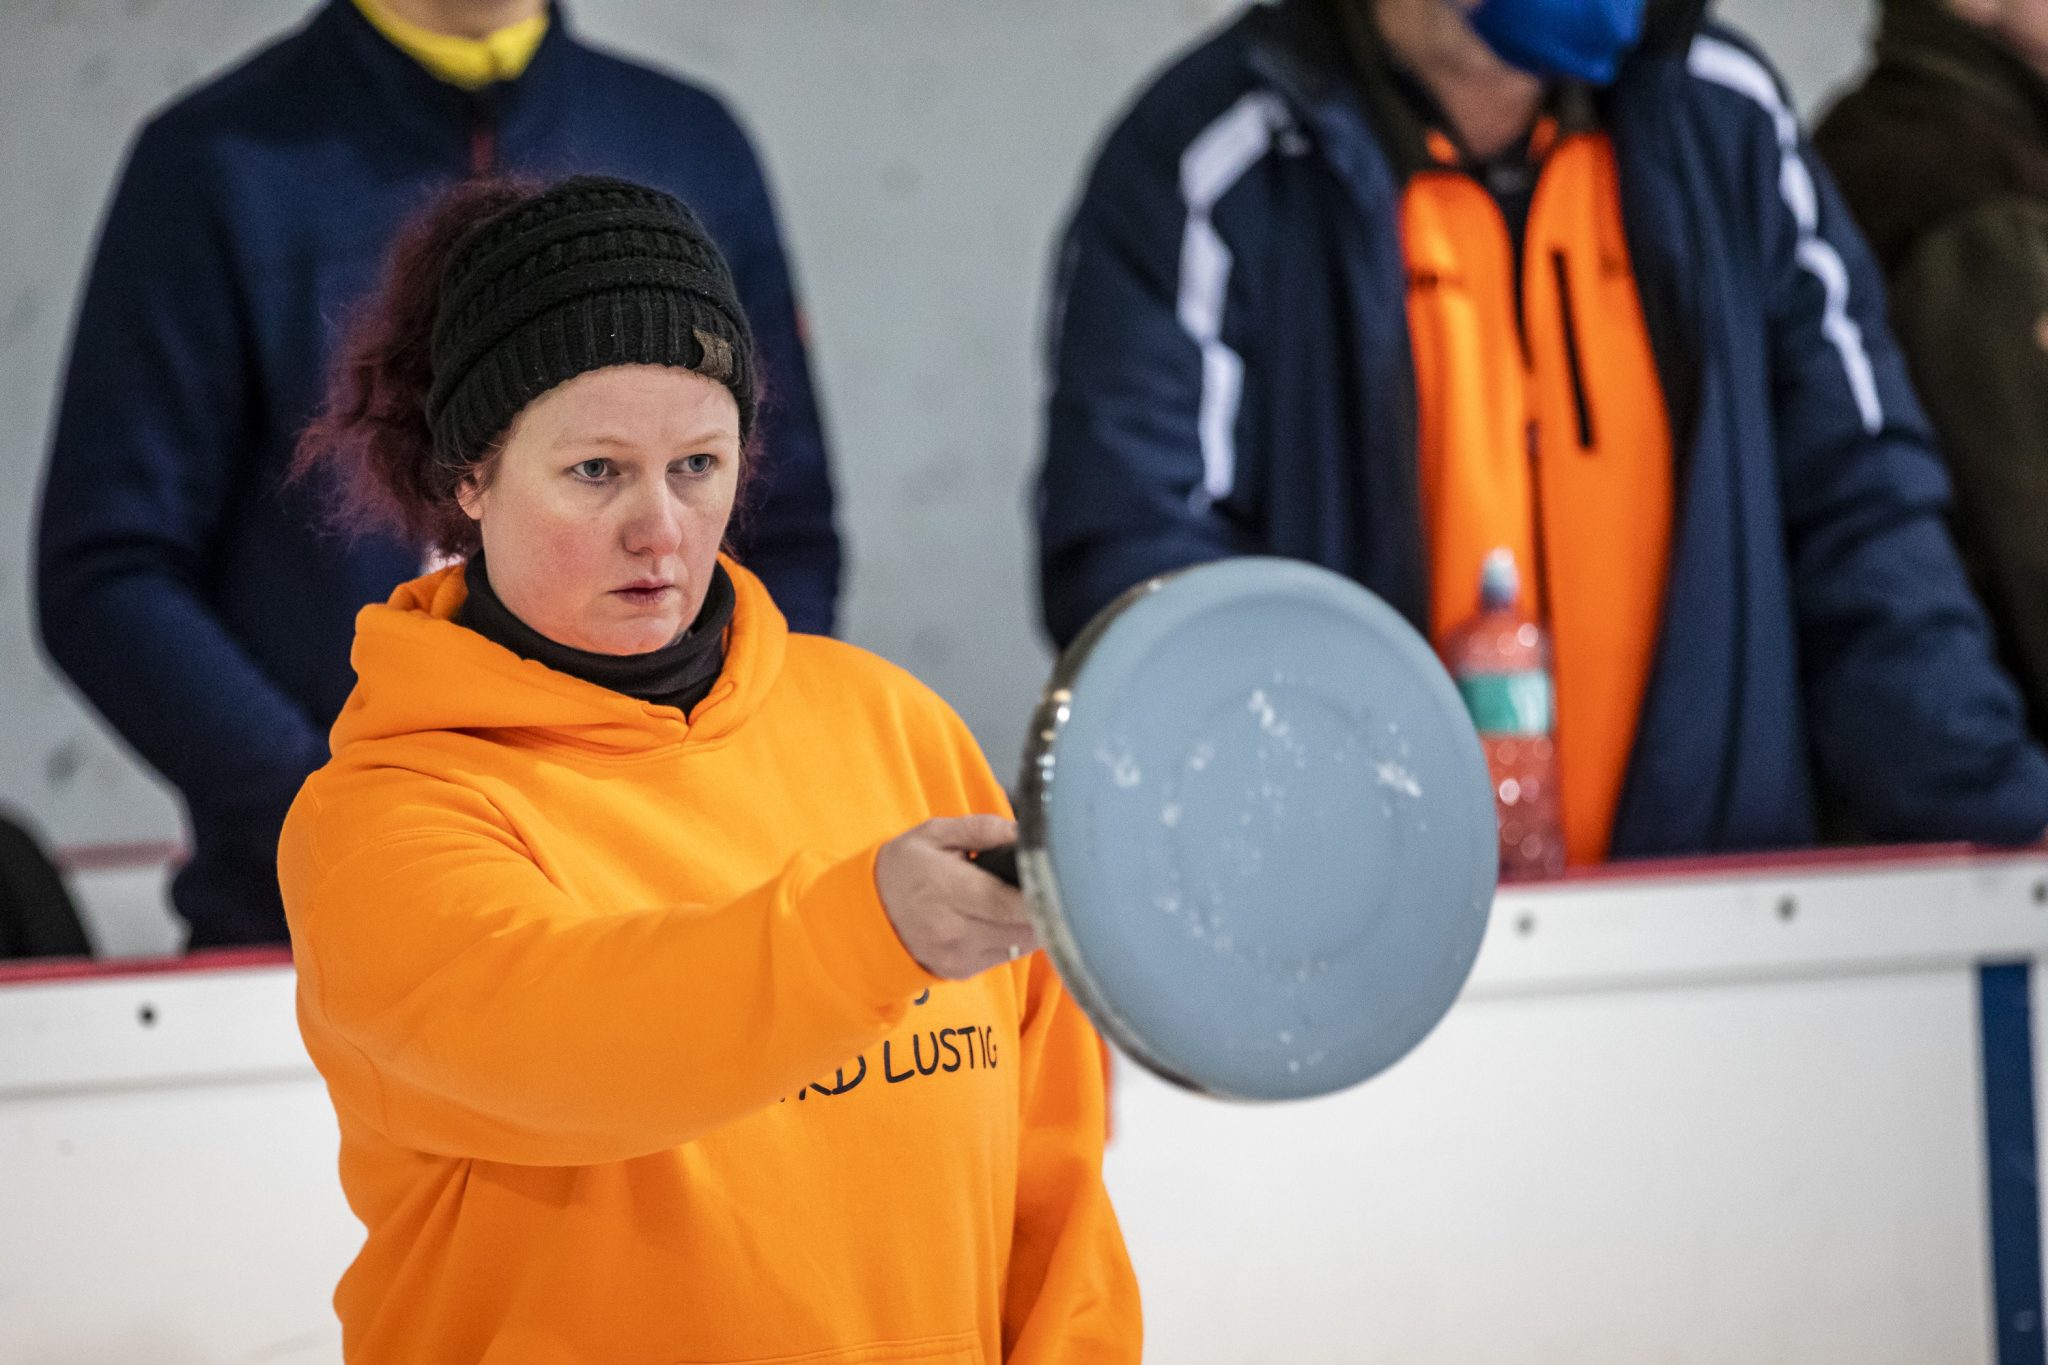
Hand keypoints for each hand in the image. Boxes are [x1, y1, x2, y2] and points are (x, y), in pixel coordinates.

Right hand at [875, 816, 1037, 979]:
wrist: (866, 915)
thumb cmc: (902, 869)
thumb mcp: (934, 834)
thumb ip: (981, 829)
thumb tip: (1022, 833)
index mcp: (947, 890)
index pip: (1013, 903)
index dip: (1043, 893)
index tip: (1056, 877)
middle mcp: (954, 930)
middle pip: (1026, 928)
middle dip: (1043, 906)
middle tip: (1046, 884)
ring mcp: (959, 956)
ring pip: (1023, 945)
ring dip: (1031, 923)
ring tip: (1021, 899)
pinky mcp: (962, 971)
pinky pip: (1006, 956)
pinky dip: (1013, 937)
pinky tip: (1001, 918)